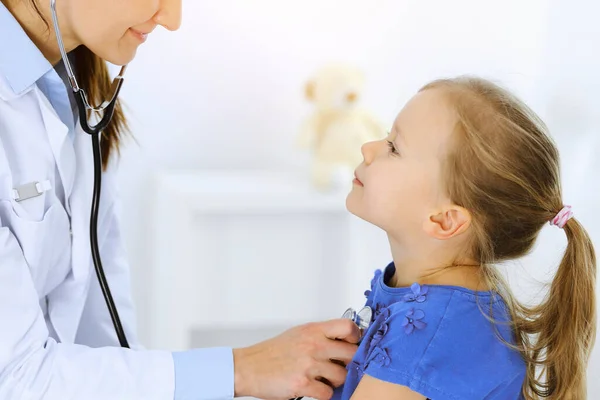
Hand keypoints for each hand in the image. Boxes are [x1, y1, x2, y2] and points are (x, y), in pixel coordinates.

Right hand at [233, 319, 360, 399]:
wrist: (248, 368)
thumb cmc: (272, 352)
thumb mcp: (298, 334)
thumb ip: (320, 335)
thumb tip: (344, 340)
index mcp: (313, 330)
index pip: (347, 327)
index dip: (355, 337)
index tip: (353, 344)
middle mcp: (314, 345)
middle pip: (351, 354)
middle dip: (348, 364)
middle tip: (340, 366)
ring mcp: (309, 365)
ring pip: (342, 376)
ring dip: (335, 381)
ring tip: (322, 379)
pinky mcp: (303, 384)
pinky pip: (327, 393)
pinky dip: (323, 394)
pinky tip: (313, 388)